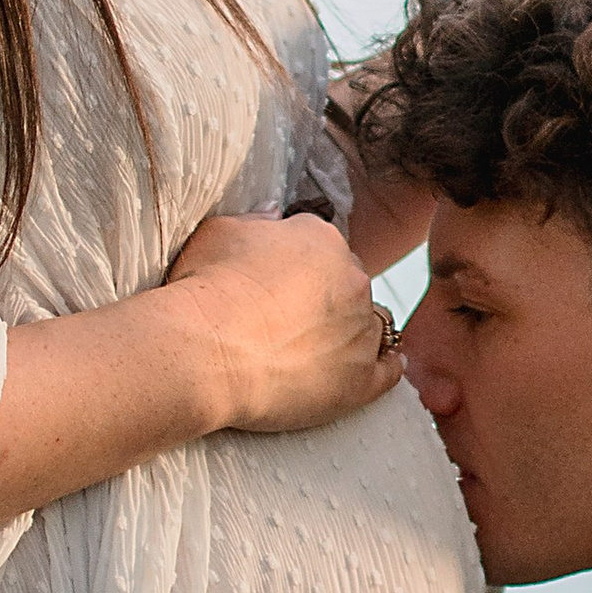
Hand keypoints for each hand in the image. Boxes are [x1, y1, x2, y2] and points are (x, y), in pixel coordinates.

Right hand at [163, 211, 402, 437]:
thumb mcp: (220, 233)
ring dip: (354, 330)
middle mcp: (352, 279)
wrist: (204, 351)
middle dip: (329, 297)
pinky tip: (377, 368)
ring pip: (372, 323)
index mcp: (322, 240)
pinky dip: (384, 367)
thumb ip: (256, 219)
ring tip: (327, 348)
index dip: (302, 267)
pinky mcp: (361, 379)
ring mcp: (361, 330)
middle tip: (294, 320)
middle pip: (350, 284)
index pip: (324, 247)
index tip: (283, 285)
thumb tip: (274, 213)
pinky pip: (388, 370)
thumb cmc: (206, 291)